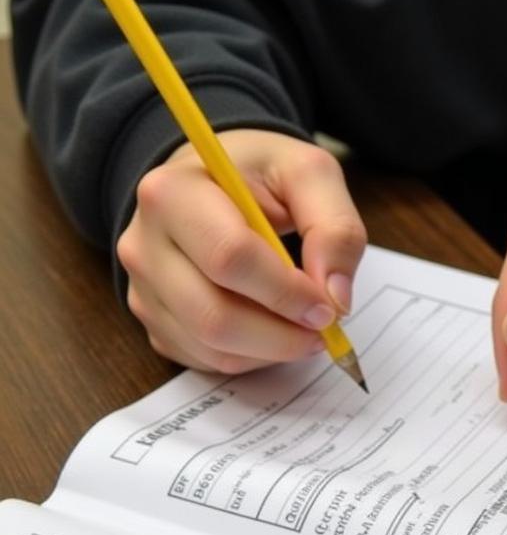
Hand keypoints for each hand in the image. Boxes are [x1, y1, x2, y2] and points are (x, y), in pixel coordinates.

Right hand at [118, 129, 365, 371]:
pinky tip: (273, 330)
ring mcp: (143, 289)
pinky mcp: (154, 323)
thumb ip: (335, 227)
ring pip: (211, 347)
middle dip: (282, 335)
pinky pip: (206, 360)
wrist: (214, 183)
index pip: (229, 258)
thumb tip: (336, 298)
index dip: (287, 292)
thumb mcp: (308, 174)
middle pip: (214, 316)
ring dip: (272, 350)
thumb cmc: (260, 175)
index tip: (328, 306)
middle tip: (324, 328)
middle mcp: (143, 244)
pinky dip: (252, 358)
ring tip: (304, 328)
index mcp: (172, 193)